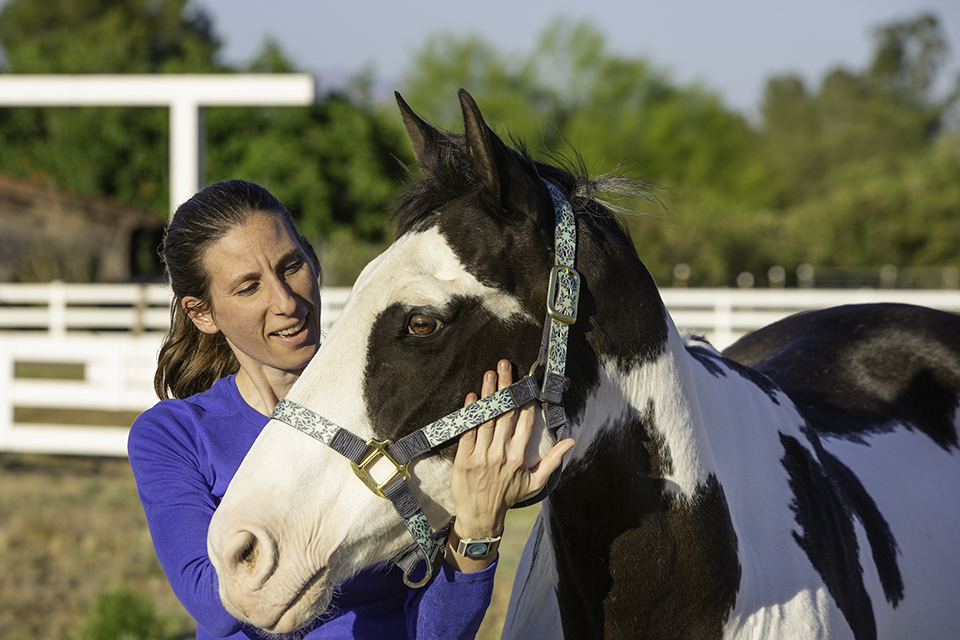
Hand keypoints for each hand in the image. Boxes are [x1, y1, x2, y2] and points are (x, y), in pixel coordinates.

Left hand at [445, 359, 574, 571]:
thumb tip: (571, 441)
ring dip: (487, 394)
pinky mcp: (464, 459)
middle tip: (505, 365)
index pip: (524, 422)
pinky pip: (467, 432)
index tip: (526, 381)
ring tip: (489, 373)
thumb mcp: (535, 482)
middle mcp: (501, 454)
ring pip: (486, 419)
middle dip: (506, 388)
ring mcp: (482, 456)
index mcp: (519, 458)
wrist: (480, 518)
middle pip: (505, 414)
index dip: (525, 400)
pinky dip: (469, 414)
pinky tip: (471, 397)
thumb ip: (553, 460)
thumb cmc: (508, 498)